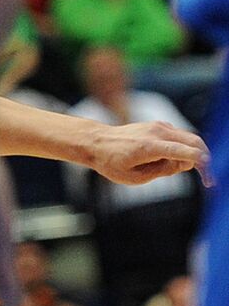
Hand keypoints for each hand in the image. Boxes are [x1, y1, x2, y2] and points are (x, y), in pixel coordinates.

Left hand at [89, 121, 211, 186]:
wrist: (97, 142)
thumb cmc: (111, 163)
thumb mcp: (134, 178)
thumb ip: (161, 172)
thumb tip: (184, 163)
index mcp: (149, 147)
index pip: (185, 152)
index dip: (201, 165)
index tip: (208, 180)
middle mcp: (157, 132)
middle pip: (194, 141)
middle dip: (203, 159)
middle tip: (203, 177)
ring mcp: (159, 126)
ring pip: (189, 138)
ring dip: (191, 154)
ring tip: (166, 167)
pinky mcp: (159, 125)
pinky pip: (179, 137)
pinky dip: (182, 149)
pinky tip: (163, 160)